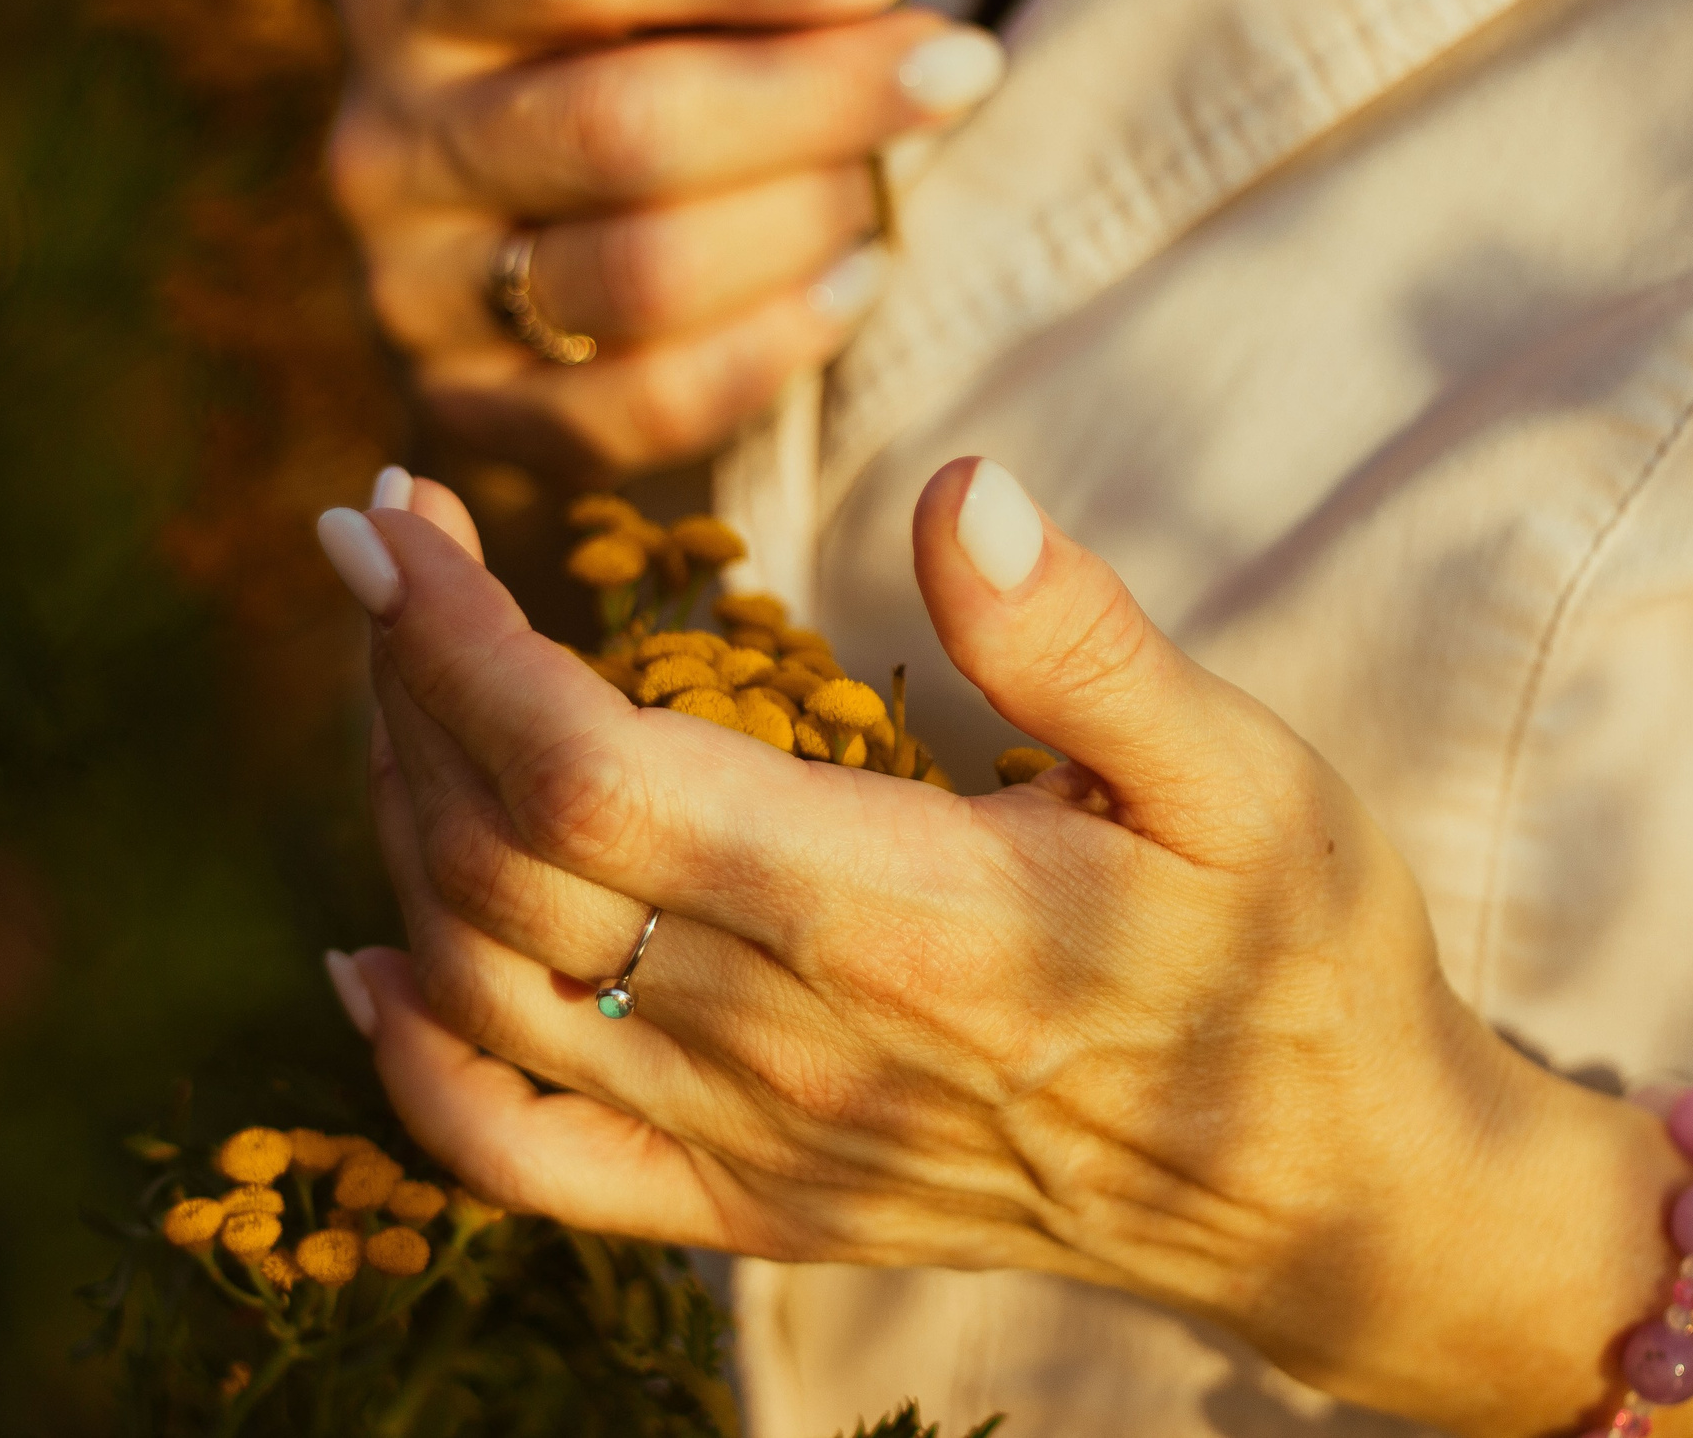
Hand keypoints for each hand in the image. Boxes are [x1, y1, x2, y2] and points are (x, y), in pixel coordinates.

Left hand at [318, 463, 1692, 1436]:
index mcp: (892, 915)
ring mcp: (752, 1142)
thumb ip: (1087, 646)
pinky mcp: (748, 1203)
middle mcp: (787, 1043)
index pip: (578, 770)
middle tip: (397, 554)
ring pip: (481, 984)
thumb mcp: (1244, 777)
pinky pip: (521, 1159)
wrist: (1318, 1196)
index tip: (392, 515)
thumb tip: (957, 490)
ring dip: (400, 821)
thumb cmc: (1290, 959)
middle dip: (404, 684)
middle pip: (494, 858)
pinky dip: (415, 1061)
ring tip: (404, 687)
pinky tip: (374, 963)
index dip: (451, 637)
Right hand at [327, 0, 1000, 479]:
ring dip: (802, 223)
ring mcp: (413, 300)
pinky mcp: (472, 419)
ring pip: (645, 276)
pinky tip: (849, 284)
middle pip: (623, 127)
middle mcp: (382, 149)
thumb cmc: (599, 69)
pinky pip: (650, 404)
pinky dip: (777, 345)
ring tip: (877, 188)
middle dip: (819, 97)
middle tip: (954, 69)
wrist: (501, 245)